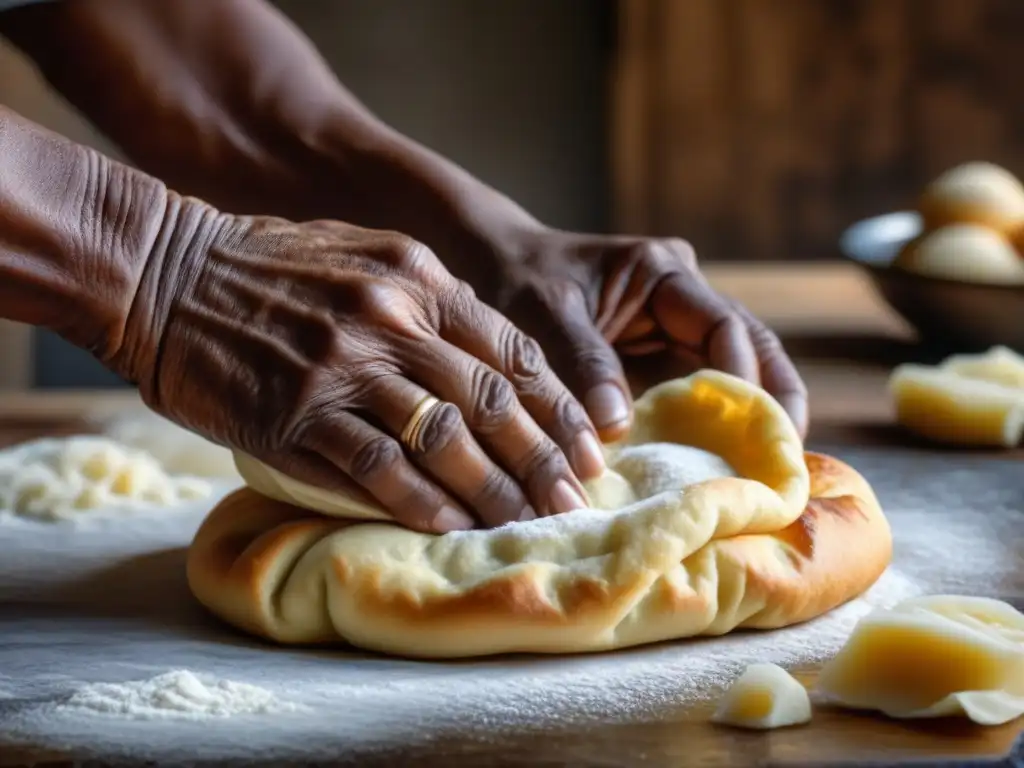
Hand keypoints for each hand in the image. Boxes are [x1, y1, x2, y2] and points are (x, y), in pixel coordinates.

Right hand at [107, 209, 604, 532]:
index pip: (510, 349)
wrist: (161, 272)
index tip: (587, 446)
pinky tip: (454, 528)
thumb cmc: (264, 266)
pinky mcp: (296, 415)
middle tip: (576, 500)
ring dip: (494, 490)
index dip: (557, 405)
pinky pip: (377, 468)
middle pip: (490, 401)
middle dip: (543, 458)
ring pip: (444, 439)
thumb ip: (426, 297)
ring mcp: (343, 368)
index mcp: (415, 277)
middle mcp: (389, 319)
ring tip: (530, 524)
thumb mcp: (361, 254)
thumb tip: (486, 354)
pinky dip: (423, 503)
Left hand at [482, 227, 808, 440]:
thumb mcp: (542, 312)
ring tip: (768, 476)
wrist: (491, 263)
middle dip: (772, 404)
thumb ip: (581, 363)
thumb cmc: (516, 276)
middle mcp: (682, 299)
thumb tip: (617, 427)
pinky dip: (708, 431)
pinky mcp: (657, 362)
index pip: (724, 326)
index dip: (741, 378)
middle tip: (787, 463)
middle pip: (750, 351)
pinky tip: (721, 470)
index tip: (742, 428)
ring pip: (732, 376)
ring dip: (749, 421)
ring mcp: (674, 331)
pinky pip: (694, 395)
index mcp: (663, 272)